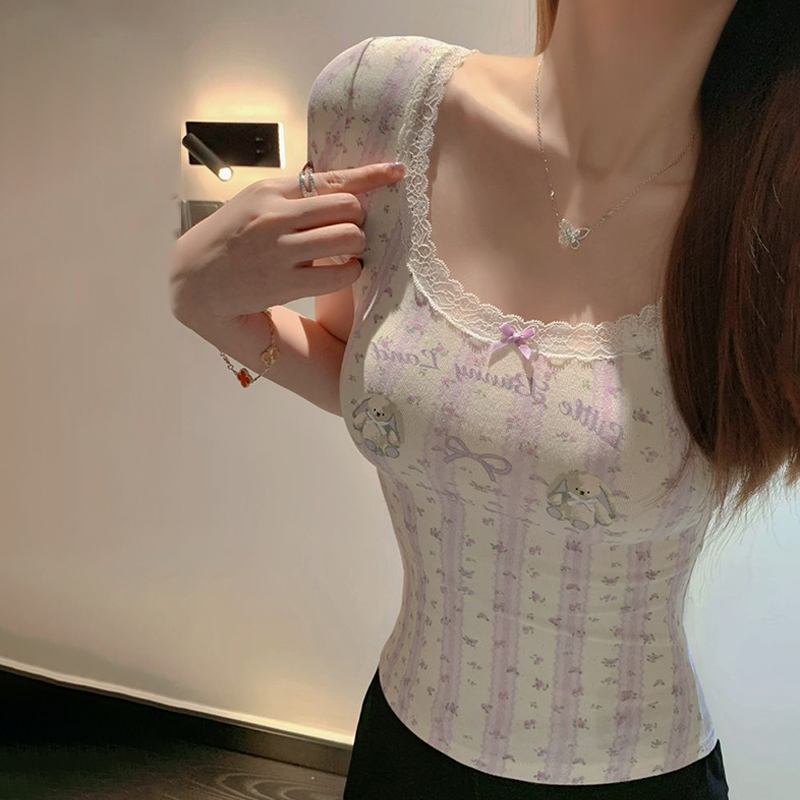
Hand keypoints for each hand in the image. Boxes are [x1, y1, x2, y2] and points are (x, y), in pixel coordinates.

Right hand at [168, 161, 406, 325]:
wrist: (196, 279)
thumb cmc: (232, 237)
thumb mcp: (255, 201)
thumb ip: (292, 194)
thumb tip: (339, 185)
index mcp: (272, 190)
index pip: (332, 178)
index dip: (371, 175)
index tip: (397, 171)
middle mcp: (277, 215)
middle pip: (349, 208)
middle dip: (358, 220)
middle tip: (348, 231)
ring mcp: (281, 250)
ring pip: (350, 238)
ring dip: (358, 247)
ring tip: (345, 253)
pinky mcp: (285, 282)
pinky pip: (340, 273)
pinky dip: (350, 272)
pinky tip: (339, 272)